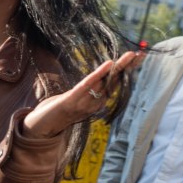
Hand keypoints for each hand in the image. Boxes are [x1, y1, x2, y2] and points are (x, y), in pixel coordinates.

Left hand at [22, 50, 144, 138]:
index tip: (138, 57)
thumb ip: (88, 90)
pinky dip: (98, 75)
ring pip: (104, 83)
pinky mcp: (71, 100)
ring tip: (129, 56)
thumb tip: (101, 77)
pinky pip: (87, 86)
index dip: (127, 70)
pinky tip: (108, 64)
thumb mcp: (76, 99)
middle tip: (141, 54)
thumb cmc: (57, 112)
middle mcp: (94, 103)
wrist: (41, 129)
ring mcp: (84, 102)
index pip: (115, 82)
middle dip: (128, 68)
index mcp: (97, 101)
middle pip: (114, 82)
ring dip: (118, 69)